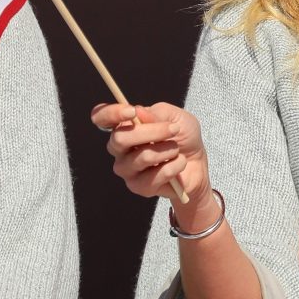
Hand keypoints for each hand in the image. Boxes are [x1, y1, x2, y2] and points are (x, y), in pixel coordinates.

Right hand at [91, 101, 210, 204]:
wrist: (197, 164)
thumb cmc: (182, 137)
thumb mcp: (177, 118)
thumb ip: (157, 113)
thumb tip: (138, 112)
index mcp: (124, 126)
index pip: (101, 117)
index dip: (110, 113)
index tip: (131, 111)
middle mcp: (119, 148)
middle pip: (119, 138)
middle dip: (151, 132)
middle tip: (173, 130)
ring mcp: (126, 169)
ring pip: (141, 157)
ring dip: (167, 150)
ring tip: (176, 149)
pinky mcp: (138, 186)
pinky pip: (153, 177)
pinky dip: (173, 167)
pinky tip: (178, 164)